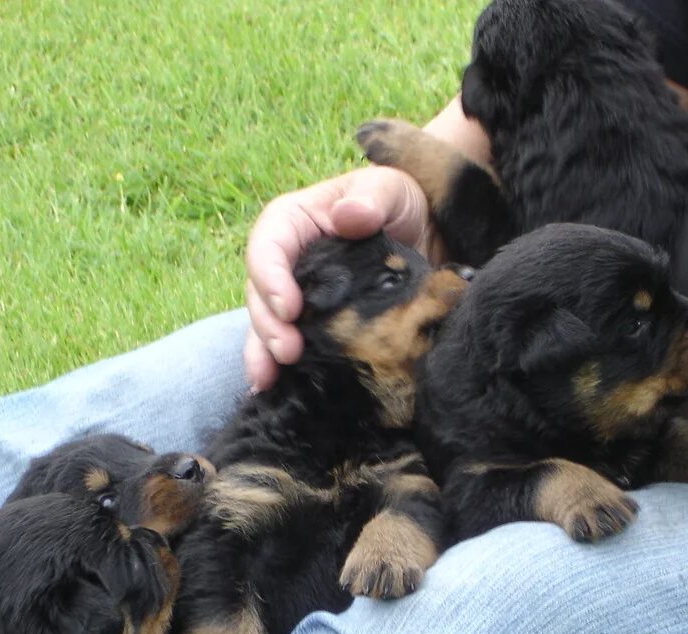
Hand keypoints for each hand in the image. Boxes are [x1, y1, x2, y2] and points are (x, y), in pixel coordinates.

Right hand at [244, 166, 437, 389]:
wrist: (427, 237)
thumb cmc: (401, 203)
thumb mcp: (391, 188)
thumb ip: (372, 196)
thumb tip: (348, 215)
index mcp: (294, 223)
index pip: (268, 246)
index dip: (271, 277)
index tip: (289, 307)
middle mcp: (288, 262)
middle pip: (260, 293)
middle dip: (267, 325)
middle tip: (288, 352)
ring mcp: (299, 297)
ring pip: (266, 325)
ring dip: (264, 354)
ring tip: (270, 380)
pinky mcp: (315, 325)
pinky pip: (289, 347)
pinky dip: (278, 370)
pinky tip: (274, 391)